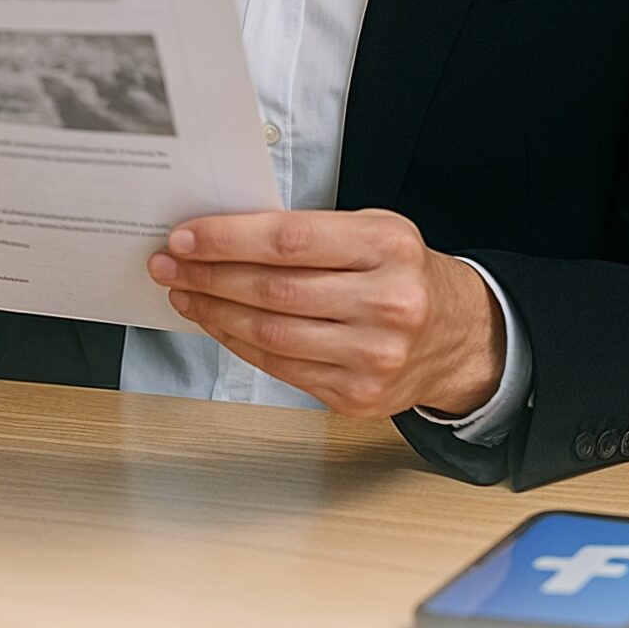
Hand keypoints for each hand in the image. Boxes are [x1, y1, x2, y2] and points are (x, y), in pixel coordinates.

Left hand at [146, 208, 504, 417]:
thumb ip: (309, 233)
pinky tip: (217, 324)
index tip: (184, 237)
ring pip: (270, 334)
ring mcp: (373, 356)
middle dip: (208, 276)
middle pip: (273, 290)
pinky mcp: (357, 395)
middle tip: (168, 264)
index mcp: (388, 246)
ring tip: (184, 293)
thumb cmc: (404, 274)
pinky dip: (238, 344)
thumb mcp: (374, 231)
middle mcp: (386, 302)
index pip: (289, 241)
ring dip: (214, 312)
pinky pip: (279, 368)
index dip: (227, 239)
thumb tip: (222, 237)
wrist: (460, 338)